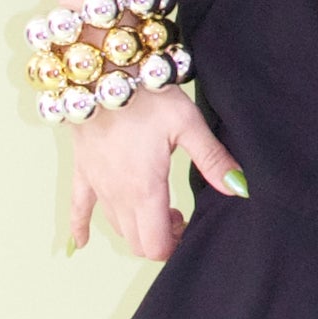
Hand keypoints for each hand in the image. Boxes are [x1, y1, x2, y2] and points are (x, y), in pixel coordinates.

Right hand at [67, 85, 246, 259]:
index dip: (175, 244)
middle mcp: (118, 195)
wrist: (101, 73)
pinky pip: (77, 209)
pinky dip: (80, 228)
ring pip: (116, 228)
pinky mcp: (82, 171)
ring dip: (136, 228)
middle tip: (176, 214)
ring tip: (155, 207)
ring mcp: (97, 185)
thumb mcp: (188, 124)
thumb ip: (213, 160)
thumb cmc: (146, 94)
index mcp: (145, 189)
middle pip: (136, 242)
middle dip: (158, 237)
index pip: (156, 245)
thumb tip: (240, 188)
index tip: (187, 223)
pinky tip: (81, 242)